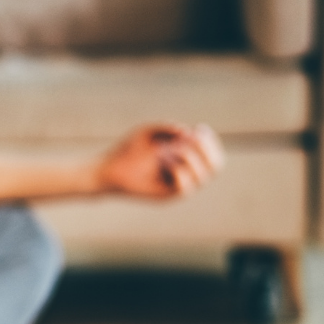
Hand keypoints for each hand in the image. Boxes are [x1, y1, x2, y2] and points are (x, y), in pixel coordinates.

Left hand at [97, 122, 224, 198]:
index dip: (211, 141)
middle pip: (216, 166)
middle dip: (207, 149)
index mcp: (185, 159)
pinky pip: (185, 187)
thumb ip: (169, 128)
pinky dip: (180, 170)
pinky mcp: (166, 196)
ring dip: (190, 157)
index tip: (199, 128)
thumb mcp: (149, 132)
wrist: (108, 168)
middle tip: (189, 138)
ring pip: (203, 176)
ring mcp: (176, 186)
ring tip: (170, 148)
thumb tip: (187, 133)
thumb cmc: (128, 150)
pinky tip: (165, 161)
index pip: (212, 154)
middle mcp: (185, 174)